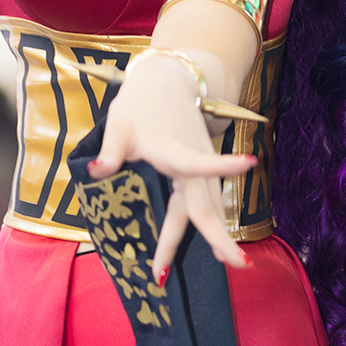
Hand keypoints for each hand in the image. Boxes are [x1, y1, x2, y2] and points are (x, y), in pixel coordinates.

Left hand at [90, 49, 256, 280]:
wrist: (165, 82)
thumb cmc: (138, 104)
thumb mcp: (119, 125)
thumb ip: (110, 152)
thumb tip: (97, 172)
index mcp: (171, 150)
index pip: (194, 163)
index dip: (219, 165)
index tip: (248, 164)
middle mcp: (193, 163)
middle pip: (206, 207)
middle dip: (221, 237)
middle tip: (238, 264)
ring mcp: (202, 168)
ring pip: (211, 209)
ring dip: (220, 236)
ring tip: (232, 264)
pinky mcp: (205, 171)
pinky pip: (211, 203)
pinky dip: (215, 224)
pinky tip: (220, 247)